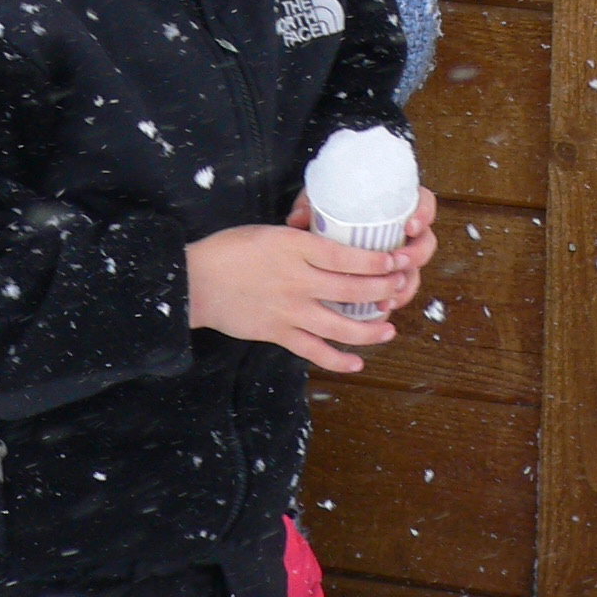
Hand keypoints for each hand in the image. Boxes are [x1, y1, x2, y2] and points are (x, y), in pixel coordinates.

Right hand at [185, 220, 417, 373]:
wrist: (195, 281)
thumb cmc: (230, 250)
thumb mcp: (271, 233)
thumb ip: (303, 242)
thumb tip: (335, 248)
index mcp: (296, 248)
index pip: (347, 256)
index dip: (378, 261)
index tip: (398, 260)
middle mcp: (297, 280)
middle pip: (352, 290)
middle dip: (384, 290)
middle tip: (401, 289)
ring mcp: (289, 310)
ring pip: (340, 326)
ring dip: (370, 330)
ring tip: (389, 329)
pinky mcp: (278, 333)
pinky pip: (314, 351)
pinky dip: (337, 360)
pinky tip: (356, 363)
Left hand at [284, 186, 438, 306]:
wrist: (309, 243)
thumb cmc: (326, 212)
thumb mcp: (318, 203)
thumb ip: (310, 206)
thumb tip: (298, 218)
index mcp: (394, 208)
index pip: (423, 204)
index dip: (424, 214)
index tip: (409, 225)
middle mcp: (401, 235)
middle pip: (425, 244)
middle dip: (416, 255)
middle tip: (399, 260)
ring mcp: (397, 262)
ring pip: (413, 275)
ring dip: (405, 287)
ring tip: (389, 296)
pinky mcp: (387, 283)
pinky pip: (397, 295)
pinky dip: (391, 304)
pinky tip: (380, 311)